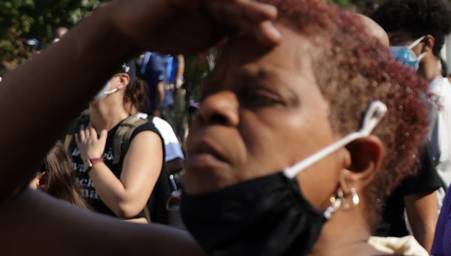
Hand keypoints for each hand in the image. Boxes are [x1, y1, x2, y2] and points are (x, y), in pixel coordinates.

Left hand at [76, 126, 107, 161]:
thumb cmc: (98, 151)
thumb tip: (104, 129)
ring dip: (81, 129)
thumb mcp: (103, 143)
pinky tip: (76, 134)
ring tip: (81, 126)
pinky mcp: (80, 146)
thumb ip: (103, 135)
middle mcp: (87, 138)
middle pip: (86, 131)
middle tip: (87, 123)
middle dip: (86, 126)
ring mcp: (83, 142)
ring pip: (81, 134)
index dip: (91, 125)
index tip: (91, 121)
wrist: (91, 159)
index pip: (91, 129)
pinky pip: (77, 140)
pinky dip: (76, 137)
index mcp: (93, 137)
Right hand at [103, 0, 280, 55]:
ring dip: (249, 9)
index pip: (251, 11)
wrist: (134, 29)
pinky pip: (208, 0)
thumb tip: (273, 37)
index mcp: (225, 3)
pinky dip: (226, 5)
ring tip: (269, 16)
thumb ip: (237, 30)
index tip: (295, 27)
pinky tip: (236, 9)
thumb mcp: (212, 33)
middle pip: (244, 4)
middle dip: (263, 13)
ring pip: (230, 1)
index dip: (268, 19)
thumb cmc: (174, 31)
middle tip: (287, 20)